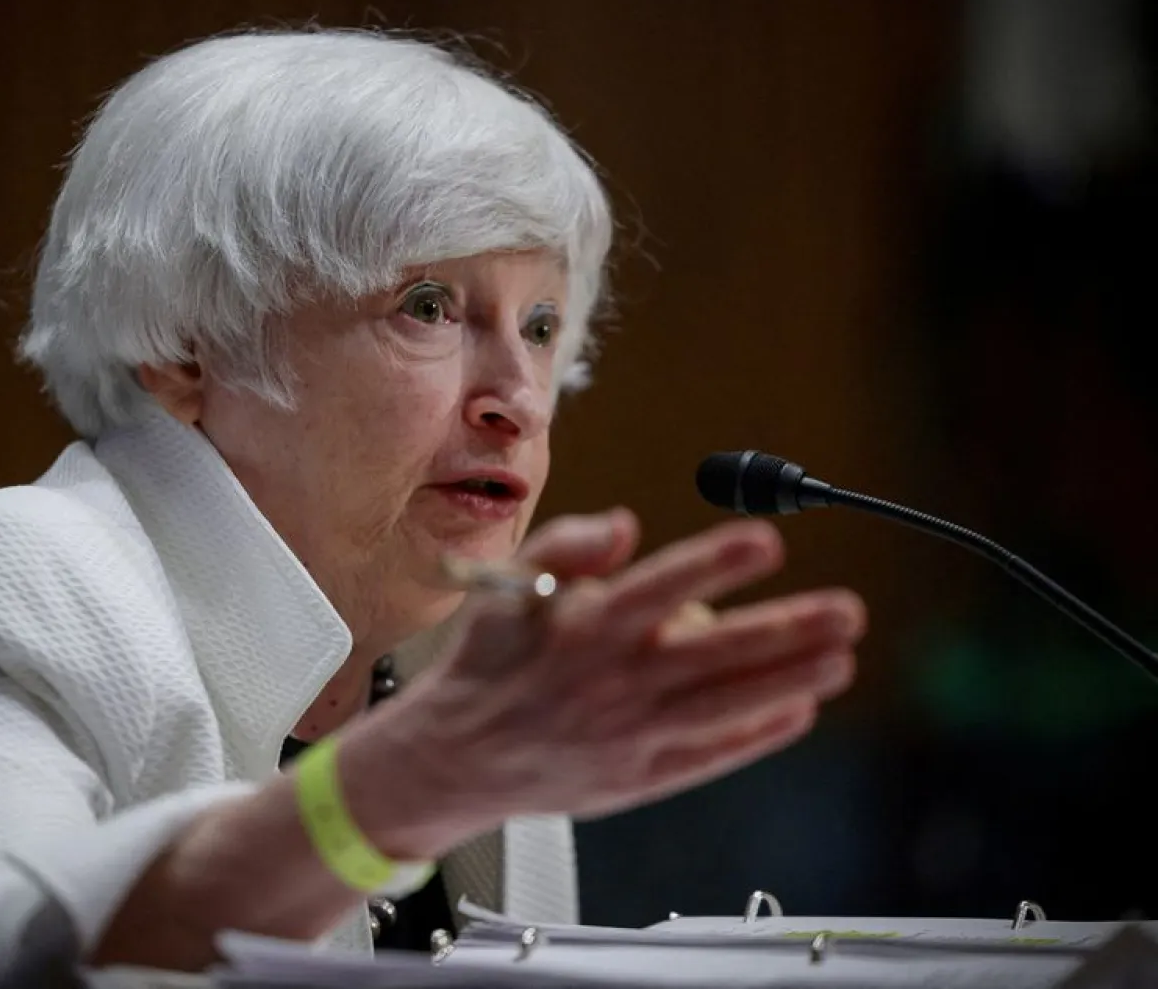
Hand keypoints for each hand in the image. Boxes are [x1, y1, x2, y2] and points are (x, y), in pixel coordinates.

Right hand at [362, 507, 864, 847]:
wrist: (455, 757)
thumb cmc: (487, 664)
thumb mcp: (504, 590)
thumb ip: (564, 546)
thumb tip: (625, 525)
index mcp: (582, 630)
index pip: (660, 588)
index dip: (715, 564)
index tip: (767, 542)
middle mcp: (614, 682)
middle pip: (714, 654)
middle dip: (786, 631)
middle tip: (846, 611)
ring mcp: (631, 734)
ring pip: (724, 707)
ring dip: (788, 682)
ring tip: (841, 660)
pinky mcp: (639, 776)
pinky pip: (710, 755)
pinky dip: (755, 736)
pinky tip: (797, 712)